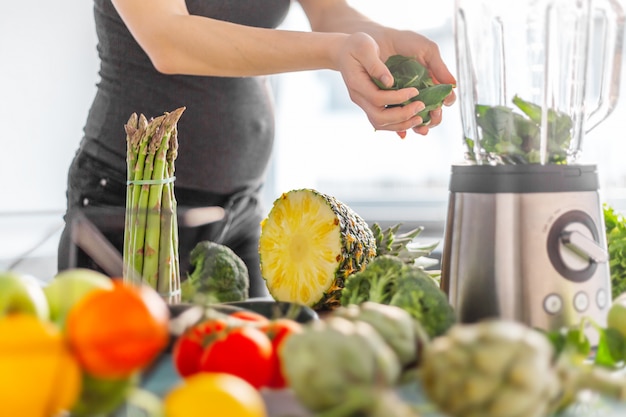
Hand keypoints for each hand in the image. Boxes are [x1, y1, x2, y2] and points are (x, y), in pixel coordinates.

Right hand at [336, 30, 455, 136]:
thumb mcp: (365, 47)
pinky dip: (397, 123)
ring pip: (380, 124)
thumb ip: (375, 65)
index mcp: (357, 84)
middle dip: (402, 115)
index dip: (397, 98)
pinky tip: (411, 118)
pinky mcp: (369, 105)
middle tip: (421, 107)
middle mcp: (359, 98)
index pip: (377, 98)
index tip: (415, 91)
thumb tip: (390, 82)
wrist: (344, 52)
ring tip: (419, 117)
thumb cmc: (356, 45)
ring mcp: (363, 104)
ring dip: (401, 123)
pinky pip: (382, 121)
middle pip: (379, 118)